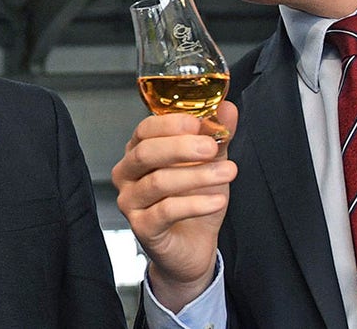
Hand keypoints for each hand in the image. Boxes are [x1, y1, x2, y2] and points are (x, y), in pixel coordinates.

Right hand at [111, 101, 238, 311]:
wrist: (192, 247)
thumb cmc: (194, 201)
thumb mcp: (210, 164)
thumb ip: (216, 136)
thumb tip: (228, 108)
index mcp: (139, 151)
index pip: (145, 129)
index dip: (171, 124)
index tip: (199, 123)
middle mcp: (128, 174)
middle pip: (145, 153)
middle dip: (181, 147)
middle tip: (211, 146)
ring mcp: (131, 202)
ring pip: (158, 182)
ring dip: (197, 176)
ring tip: (228, 172)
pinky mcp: (142, 227)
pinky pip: (166, 211)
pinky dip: (195, 204)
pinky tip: (217, 200)